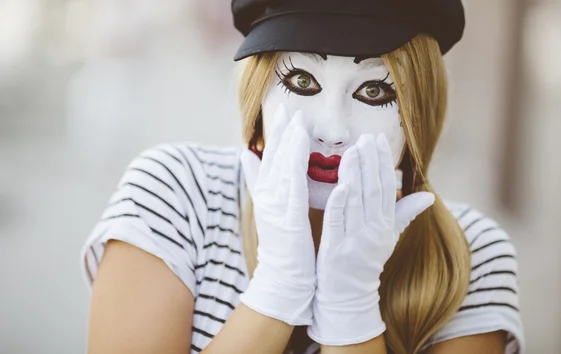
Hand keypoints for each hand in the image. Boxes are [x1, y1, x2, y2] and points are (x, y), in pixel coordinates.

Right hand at [239, 104, 314, 324]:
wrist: (285, 277)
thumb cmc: (283, 243)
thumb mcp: (270, 208)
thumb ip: (258, 180)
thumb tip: (244, 154)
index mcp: (266, 194)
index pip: (270, 158)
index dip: (276, 134)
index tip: (283, 111)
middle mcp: (268, 197)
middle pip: (274, 158)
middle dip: (282, 131)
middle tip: (290, 107)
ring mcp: (276, 206)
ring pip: (282, 167)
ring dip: (289, 141)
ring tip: (298, 119)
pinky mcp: (288, 217)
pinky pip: (293, 183)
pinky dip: (295, 161)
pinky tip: (302, 144)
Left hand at [307, 134, 434, 344]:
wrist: (348, 296)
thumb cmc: (367, 261)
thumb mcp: (389, 237)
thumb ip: (405, 213)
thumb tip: (429, 194)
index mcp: (386, 225)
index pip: (387, 188)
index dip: (383, 162)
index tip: (379, 139)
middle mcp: (373, 231)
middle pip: (374, 191)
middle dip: (370, 162)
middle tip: (366, 137)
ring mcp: (354, 240)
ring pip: (356, 202)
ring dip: (355, 175)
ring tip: (353, 150)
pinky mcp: (334, 249)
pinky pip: (337, 222)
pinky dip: (339, 204)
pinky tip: (340, 185)